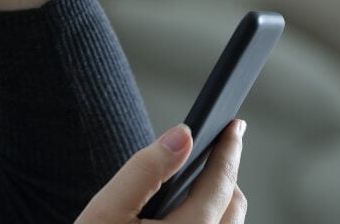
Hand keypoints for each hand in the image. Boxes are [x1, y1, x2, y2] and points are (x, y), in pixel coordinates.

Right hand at [76, 121, 247, 223]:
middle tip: (211, 151)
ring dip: (220, 202)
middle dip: (226, 175)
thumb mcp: (105, 213)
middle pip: (234, 206)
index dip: (229, 149)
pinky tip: (183, 217)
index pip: (222, 184)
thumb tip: (182, 136)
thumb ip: (145, 170)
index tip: (234, 126)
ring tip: (195, 183)